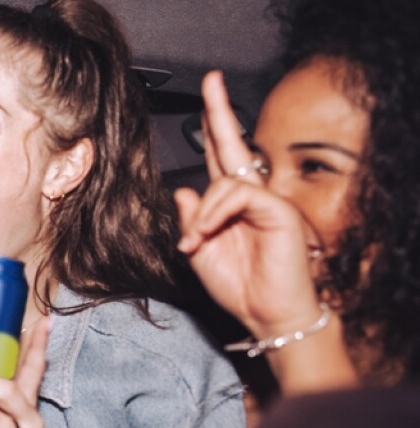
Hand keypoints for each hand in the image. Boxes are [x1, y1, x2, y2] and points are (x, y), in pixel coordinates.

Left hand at [176, 71, 324, 340]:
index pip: (219, 159)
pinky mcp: (277, 209)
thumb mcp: (198, 253)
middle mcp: (250, 196)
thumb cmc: (237, 286)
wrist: (265, 314)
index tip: (205, 97)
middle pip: (233, 146)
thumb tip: (182, 189)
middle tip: (211, 81)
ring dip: (203, 212)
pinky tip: (206, 234)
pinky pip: (239, 196)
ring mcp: (267, 200)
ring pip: (225, 182)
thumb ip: (189, 222)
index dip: (211, 128)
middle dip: (220, 111)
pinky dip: (216, 213)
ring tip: (196, 242)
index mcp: (229, 204)